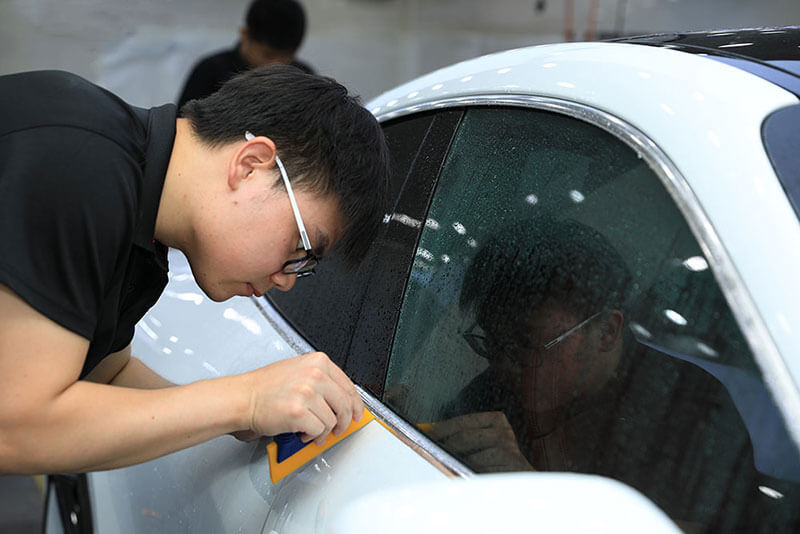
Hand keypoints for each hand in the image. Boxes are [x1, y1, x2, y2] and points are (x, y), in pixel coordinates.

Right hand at [242, 352, 363, 444]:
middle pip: (345, 405)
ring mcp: (307, 393)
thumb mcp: (298, 370)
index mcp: (318, 362)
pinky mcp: (299, 413)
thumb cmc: (266, 387)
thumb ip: (321, 380)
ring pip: (332, 420)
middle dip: (344, 422)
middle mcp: (315, 375)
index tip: (356, 413)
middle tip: (338, 429)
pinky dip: (312, 436)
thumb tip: (340, 399)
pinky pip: (319, 430)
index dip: (356, 404)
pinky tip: (302, 433)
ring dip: (323, 431)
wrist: (243, 397)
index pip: (348, 386)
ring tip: (311, 430)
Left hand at [426, 411, 533, 471]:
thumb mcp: (480, 446)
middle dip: (444, 447)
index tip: (425, 436)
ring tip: (444, 468)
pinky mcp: (513, 470)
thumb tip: (427, 435)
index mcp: (496, 421)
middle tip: (427, 453)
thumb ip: (460, 438)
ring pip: (472, 458)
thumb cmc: (496, 466)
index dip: (442, 429)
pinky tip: (465, 478)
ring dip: (456, 465)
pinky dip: (471, 477)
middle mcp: (505, 433)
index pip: (463, 422)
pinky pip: (483, 474)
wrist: (526, 489)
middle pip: (465, 438)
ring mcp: (510, 451)